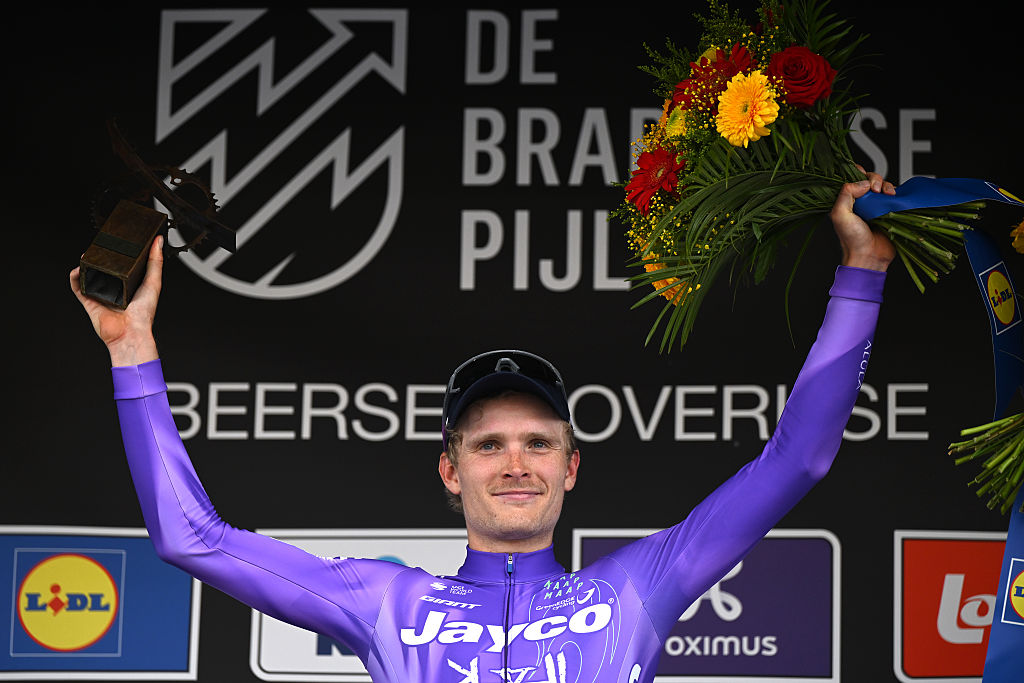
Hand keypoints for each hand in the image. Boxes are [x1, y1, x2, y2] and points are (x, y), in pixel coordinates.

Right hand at [70, 235, 162, 365]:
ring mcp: (101, 295)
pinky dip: (75, 277)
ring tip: (88, 255)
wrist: (130, 332)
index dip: (119, 256)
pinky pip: (78, 287)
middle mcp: (115, 290)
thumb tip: (158, 242)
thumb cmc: (144, 313)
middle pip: (104, 270)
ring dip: (86, 265)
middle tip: (99, 247)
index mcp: (130, 286)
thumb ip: (155, 261)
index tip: (117, 243)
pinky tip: (78, 268)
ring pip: (89, 276)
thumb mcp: (154, 282)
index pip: (122, 267)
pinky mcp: (89, 301)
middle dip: (100, 259)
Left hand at [830, 167, 895, 271]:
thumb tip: (862, 182)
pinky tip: (893, 196)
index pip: (851, 178)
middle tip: (875, 189)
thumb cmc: (852, 240)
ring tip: (885, 194)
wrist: (869, 256)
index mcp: (846, 201)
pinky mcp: (888, 210)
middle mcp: (860, 201)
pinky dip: (894, 192)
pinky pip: (893, 195)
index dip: (857, 174)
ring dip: (885, 184)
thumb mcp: (840, 214)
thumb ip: (845, 194)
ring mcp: (875, 205)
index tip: (861, 178)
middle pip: (869, 178)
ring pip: (882, 184)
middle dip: (874, 178)